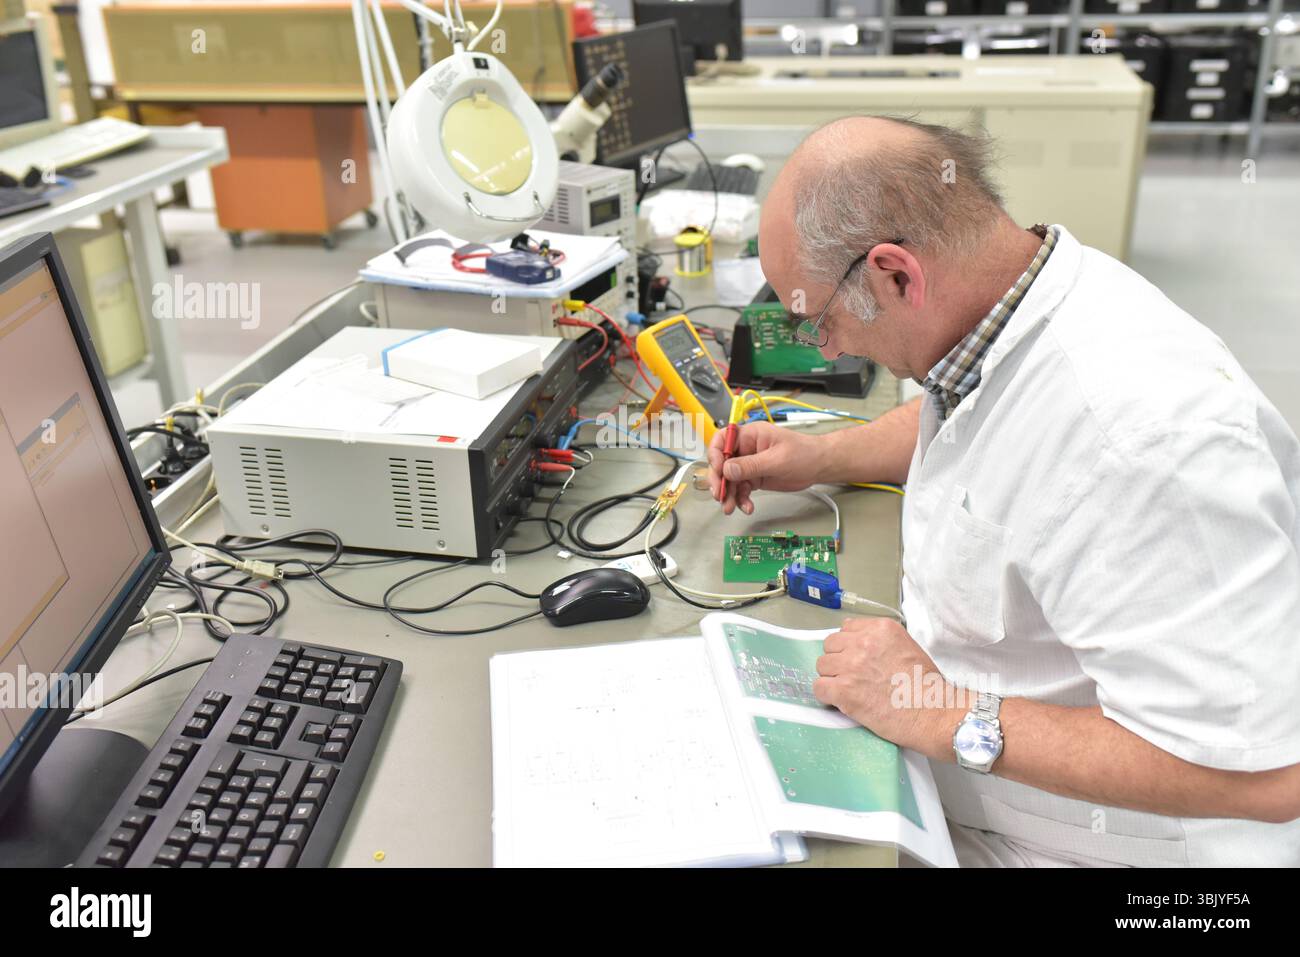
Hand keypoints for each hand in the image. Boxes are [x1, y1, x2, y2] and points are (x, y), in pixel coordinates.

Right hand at [706, 421, 827, 514]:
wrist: (819, 467)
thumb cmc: (804, 453)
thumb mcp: (777, 460)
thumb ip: (751, 465)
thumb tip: (727, 469)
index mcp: (750, 435)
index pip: (722, 440)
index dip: (715, 454)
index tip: (718, 470)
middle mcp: (746, 449)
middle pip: (722, 463)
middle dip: (719, 480)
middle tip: (720, 495)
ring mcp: (749, 465)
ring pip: (730, 480)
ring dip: (728, 494)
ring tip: (730, 507)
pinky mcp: (754, 478)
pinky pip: (740, 489)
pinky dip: (741, 500)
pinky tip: (746, 506)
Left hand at [813, 617, 955, 754]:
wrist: (934, 713)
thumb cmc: (925, 684)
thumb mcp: (906, 646)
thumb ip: (879, 640)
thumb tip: (854, 641)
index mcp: (880, 629)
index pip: (846, 629)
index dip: (849, 646)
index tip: (858, 660)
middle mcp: (863, 642)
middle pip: (830, 646)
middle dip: (839, 661)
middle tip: (853, 677)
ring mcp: (851, 666)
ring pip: (822, 666)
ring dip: (832, 678)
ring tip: (850, 690)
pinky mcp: (844, 690)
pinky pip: (819, 688)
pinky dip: (828, 697)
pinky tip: (843, 702)